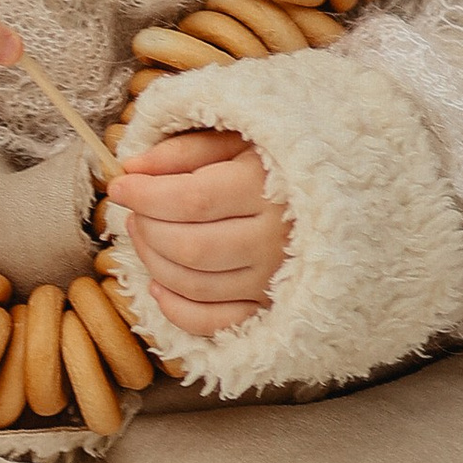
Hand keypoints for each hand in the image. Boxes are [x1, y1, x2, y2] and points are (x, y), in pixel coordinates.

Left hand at [107, 130, 288, 341]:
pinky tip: (158, 284)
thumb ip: (183, 151)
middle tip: (134, 210)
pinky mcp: (270, 307)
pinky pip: (214, 322)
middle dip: (147, 230)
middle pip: (189, 247)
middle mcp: (273, 240)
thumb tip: (131, 168)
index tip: (119, 186)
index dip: (144, 196)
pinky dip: (176, 309)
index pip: (190, 200)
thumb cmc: (280, 163)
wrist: (342, 197)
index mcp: (266, 189)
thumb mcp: (237, 140)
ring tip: (144, 234)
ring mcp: (273, 280)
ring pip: (195, 285)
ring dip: (153, 263)